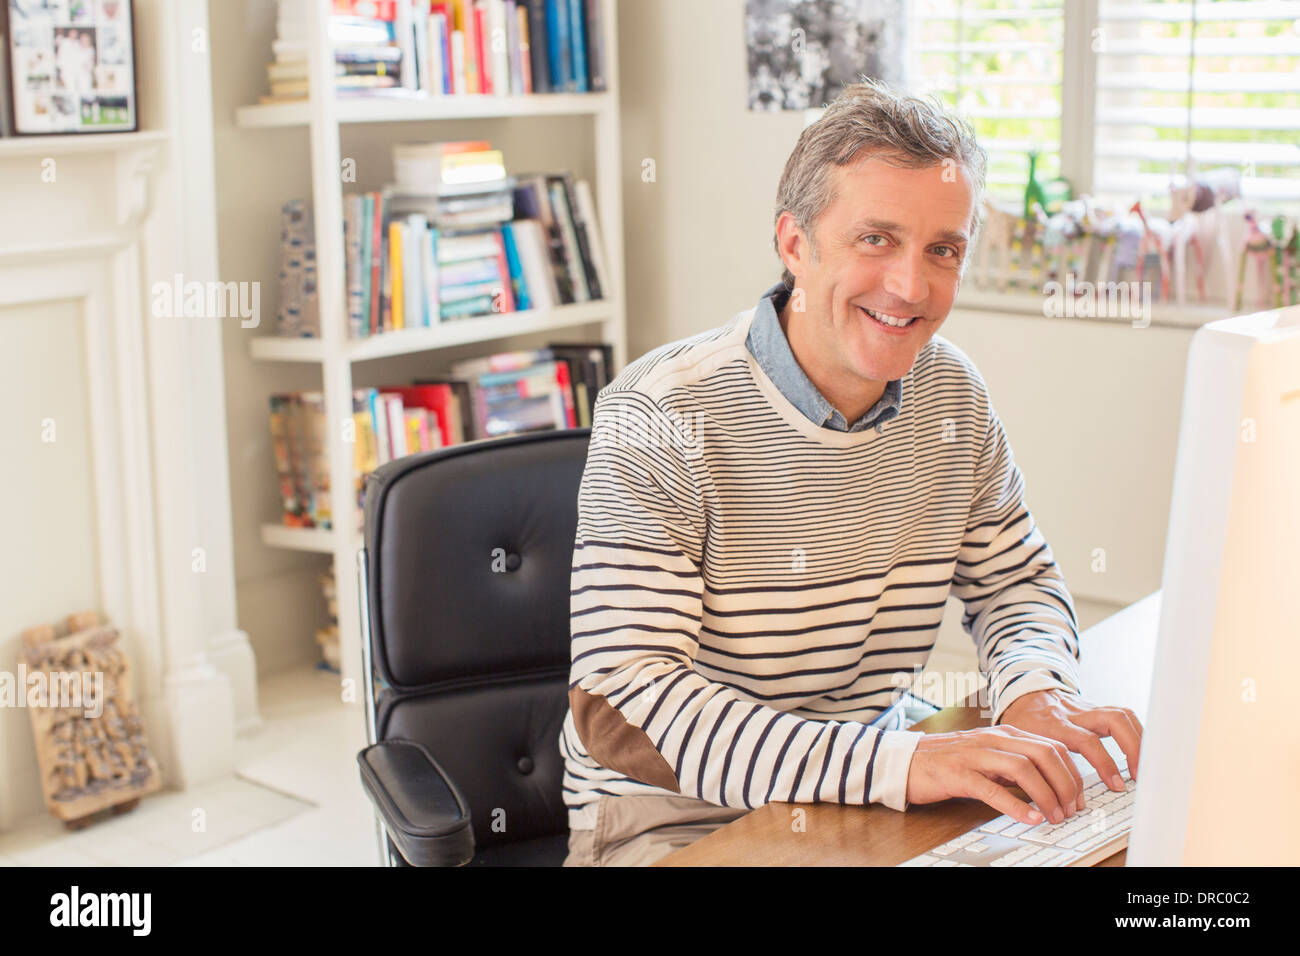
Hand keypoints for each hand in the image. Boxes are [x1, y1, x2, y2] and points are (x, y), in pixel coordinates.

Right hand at [905, 725, 1085, 825]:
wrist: (904, 760)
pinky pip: (992, 789)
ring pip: (1024, 768)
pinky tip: (1029, 818)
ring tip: (1055, 816)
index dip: (1072, 773)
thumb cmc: (946, 760)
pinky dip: (1015, 805)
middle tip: (1073, 809)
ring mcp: (975, 755)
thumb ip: (1013, 762)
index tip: (1080, 797)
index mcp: (1003, 734)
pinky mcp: (958, 774)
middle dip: (1066, 784)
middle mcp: (993, 740)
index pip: (1052, 746)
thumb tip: (1048, 783)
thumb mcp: (987, 756)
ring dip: (1047, 795)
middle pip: (1044, 754)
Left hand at [998, 689, 1142, 791]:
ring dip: (1138, 739)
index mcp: (1055, 726)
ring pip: (1121, 714)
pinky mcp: (1095, 709)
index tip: (1116, 785)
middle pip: (1112, 719)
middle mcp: (1074, 715)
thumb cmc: (1022, 724)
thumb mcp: (1023, 744)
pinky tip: (1141, 751)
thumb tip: (1048, 802)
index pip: (1086, 741)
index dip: (1105, 763)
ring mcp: (1087, 710)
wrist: (1022, 696)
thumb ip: (1037, 767)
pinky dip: (1135, 732)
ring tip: (1145, 765)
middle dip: (1132, 748)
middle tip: (1138, 776)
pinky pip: (1121, 716)